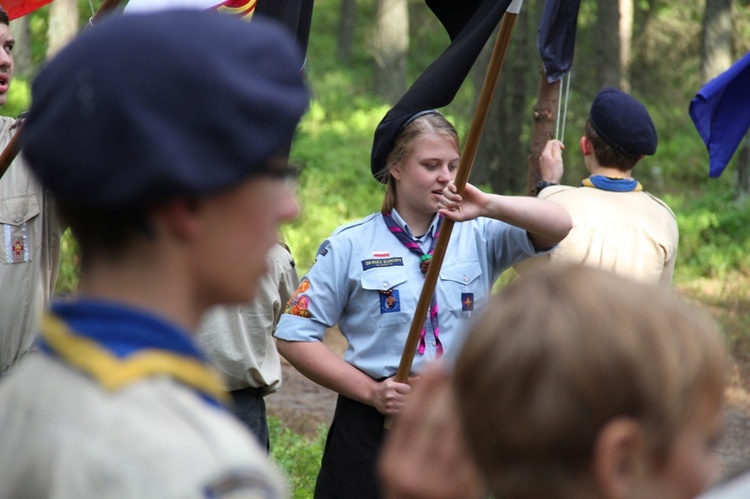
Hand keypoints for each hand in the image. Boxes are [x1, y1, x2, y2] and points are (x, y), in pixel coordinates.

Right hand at [371, 376, 411, 415]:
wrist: (373, 395)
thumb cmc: (386, 386)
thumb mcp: (394, 380)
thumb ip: (407, 379)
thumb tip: (419, 378)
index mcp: (391, 386)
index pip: (408, 389)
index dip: (408, 389)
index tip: (405, 389)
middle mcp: (389, 395)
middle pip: (407, 397)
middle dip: (407, 396)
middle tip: (404, 395)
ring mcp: (388, 404)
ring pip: (405, 405)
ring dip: (405, 403)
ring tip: (401, 400)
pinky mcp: (388, 411)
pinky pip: (400, 411)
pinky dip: (401, 409)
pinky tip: (398, 405)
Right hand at [378, 364, 485, 498]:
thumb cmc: (413, 497)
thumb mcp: (399, 474)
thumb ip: (407, 444)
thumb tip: (426, 396)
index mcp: (391, 467)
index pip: (409, 416)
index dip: (424, 387)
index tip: (437, 364)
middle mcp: (412, 476)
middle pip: (434, 420)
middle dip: (449, 390)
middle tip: (460, 366)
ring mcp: (440, 487)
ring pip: (456, 434)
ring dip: (466, 404)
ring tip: (473, 383)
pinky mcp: (464, 493)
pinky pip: (473, 452)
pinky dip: (478, 428)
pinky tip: (483, 411)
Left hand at [438, 181, 486, 221]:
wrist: (482, 206)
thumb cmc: (471, 212)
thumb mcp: (459, 217)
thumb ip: (449, 215)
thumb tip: (440, 211)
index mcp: (448, 206)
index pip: (440, 205)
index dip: (445, 208)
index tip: (454, 210)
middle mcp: (450, 198)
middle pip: (441, 198)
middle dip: (449, 203)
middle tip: (458, 204)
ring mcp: (454, 191)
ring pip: (445, 191)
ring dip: (451, 196)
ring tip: (460, 199)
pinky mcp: (459, 185)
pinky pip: (450, 183)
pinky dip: (451, 187)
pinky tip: (456, 190)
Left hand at [539, 139, 564, 182]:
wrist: (549, 183)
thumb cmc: (554, 171)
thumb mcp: (558, 159)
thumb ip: (556, 149)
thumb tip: (555, 142)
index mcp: (545, 153)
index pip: (550, 142)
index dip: (558, 142)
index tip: (563, 148)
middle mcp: (542, 156)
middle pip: (549, 146)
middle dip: (557, 147)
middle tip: (561, 153)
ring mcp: (542, 160)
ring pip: (549, 152)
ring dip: (555, 153)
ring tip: (559, 160)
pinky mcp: (543, 165)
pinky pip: (548, 157)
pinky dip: (553, 157)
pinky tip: (556, 163)